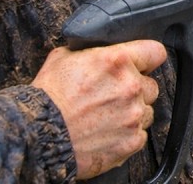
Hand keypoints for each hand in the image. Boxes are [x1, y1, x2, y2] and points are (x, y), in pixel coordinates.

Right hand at [32, 40, 166, 178]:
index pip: (155, 52)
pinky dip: (127, 135)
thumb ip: (91, 52)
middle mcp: (130, 87)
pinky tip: (106, 132)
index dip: (148, 58)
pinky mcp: (131, 141)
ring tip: (107, 117)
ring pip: (147, 111)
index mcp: (116, 61)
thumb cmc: (47, 98)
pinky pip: (140, 135)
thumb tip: (98, 51)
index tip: (145, 64)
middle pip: (151, 85)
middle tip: (113, 96)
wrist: (37, 135)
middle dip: (136, 90)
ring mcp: (133, 115)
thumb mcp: (64, 57)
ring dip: (132, 113)